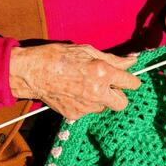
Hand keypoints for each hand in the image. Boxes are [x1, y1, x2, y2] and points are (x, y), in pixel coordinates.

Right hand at [9, 43, 140, 118]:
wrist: (32, 72)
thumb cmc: (58, 56)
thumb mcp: (88, 51)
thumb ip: (113, 59)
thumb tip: (131, 61)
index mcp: (102, 73)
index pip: (130, 83)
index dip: (132, 81)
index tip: (130, 80)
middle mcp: (97, 92)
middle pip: (122, 104)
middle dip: (119, 95)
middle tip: (109, 86)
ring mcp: (85, 106)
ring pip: (103, 107)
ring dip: (100, 98)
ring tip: (85, 86)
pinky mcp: (75, 114)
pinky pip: (88, 111)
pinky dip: (86, 103)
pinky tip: (75, 92)